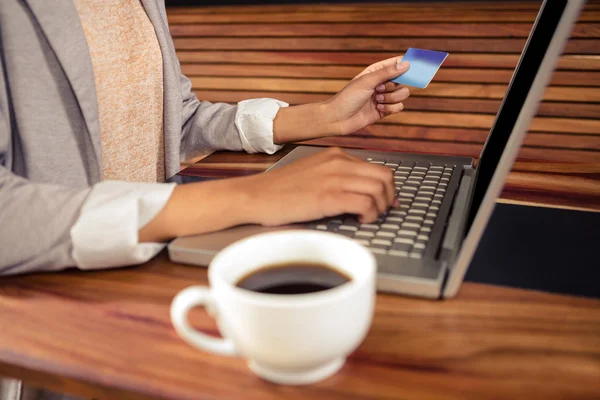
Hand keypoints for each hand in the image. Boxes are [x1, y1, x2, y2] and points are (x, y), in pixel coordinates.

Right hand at [238, 147, 395, 225]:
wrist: (255, 195)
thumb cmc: (280, 190)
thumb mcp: (313, 173)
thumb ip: (336, 177)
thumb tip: (360, 191)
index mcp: (336, 156)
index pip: (377, 168)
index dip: (387, 188)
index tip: (386, 202)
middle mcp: (338, 162)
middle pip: (385, 177)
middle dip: (389, 198)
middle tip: (382, 212)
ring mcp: (334, 178)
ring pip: (379, 189)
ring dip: (381, 208)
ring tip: (369, 218)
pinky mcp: (328, 196)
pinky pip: (365, 203)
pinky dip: (370, 214)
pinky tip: (361, 220)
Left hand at [272, 57, 410, 143]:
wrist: (338, 118)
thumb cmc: (348, 97)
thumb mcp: (367, 81)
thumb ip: (387, 73)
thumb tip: (406, 64)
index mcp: (376, 71)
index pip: (396, 64)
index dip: (407, 63)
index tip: (418, 63)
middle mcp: (381, 83)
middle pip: (403, 80)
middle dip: (394, 86)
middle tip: (381, 89)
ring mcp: (383, 97)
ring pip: (402, 94)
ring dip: (392, 98)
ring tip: (377, 101)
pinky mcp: (384, 111)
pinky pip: (398, 107)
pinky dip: (391, 109)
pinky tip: (379, 109)